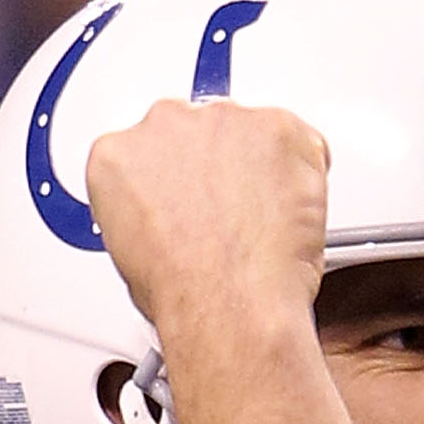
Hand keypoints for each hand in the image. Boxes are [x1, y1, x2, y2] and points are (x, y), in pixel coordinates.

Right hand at [85, 100, 329, 335]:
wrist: (229, 303)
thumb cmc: (186, 293)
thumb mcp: (133, 254)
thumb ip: (151, 212)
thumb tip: (172, 224)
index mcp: (119, 155)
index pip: (151, 150)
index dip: (179, 182)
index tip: (192, 203)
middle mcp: (165, 123)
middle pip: (200, 132)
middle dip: (219, 170)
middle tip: (234, 219)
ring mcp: (222, 120)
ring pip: (251, 135)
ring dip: (262, 171)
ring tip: (264, 226)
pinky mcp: (276, 126)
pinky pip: (302, 145)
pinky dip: (305, 175)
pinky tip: (293, 217)